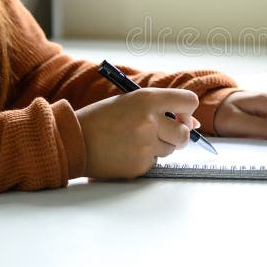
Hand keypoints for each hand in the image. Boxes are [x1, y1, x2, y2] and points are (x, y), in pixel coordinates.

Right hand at [75, 88, 199, 178]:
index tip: (180, 113)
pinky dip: (145, 158)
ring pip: (170, 149)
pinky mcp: (139, 166)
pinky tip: (126, 152)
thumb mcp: (129, 102)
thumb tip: (193, 123)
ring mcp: (145, 146)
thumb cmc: (101, 119)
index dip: (187, 109)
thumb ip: (160, 108)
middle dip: (179, 134)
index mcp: (147, 100)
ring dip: (159, 146)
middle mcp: (149, 122)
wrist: (73, 141)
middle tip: (163, 132)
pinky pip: (154, 162)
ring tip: (134, 140)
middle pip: (185, 132)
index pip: (189, 101)